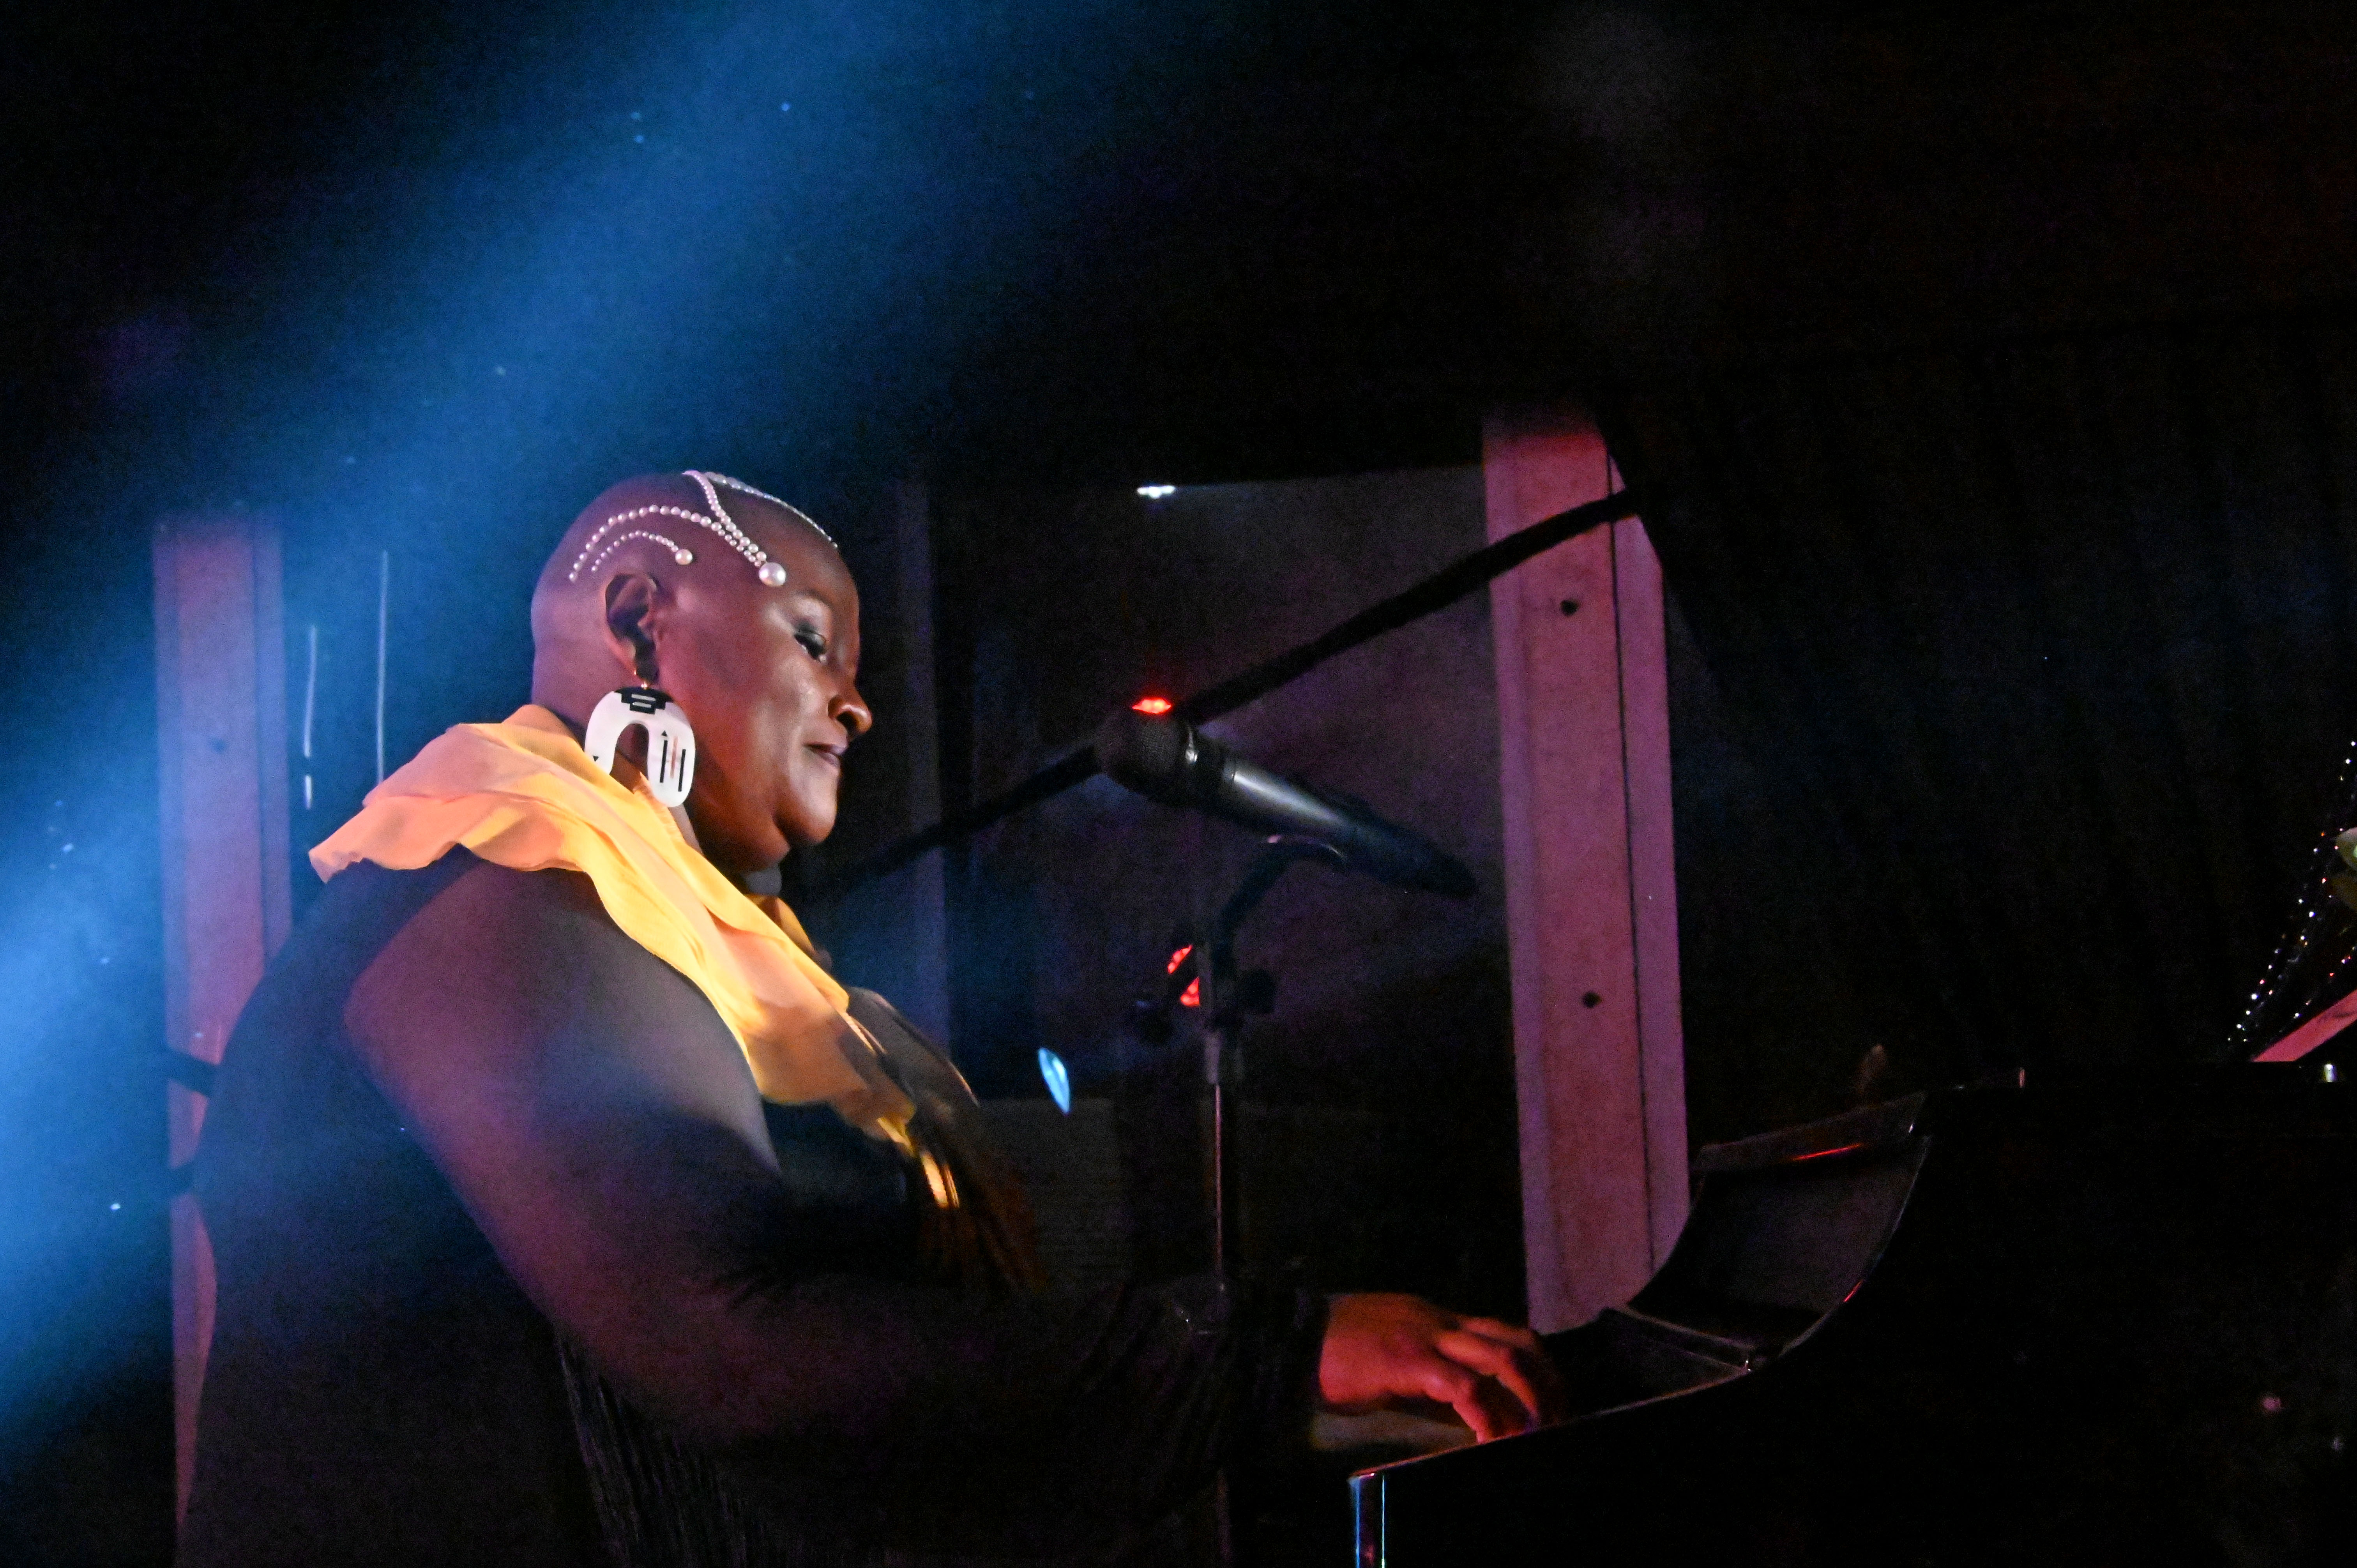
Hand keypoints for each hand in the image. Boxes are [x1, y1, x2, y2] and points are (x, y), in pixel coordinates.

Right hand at [1317, 1293, 1564, 1441]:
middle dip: (1546, 1383)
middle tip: (1558, 1422)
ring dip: (1528, 1400)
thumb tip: (1454, 1402)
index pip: (1503, 1333)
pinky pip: (1464, 1388)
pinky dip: (1488, 1417)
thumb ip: (1422, 1366)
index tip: (1549, 1402)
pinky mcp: (1409, 1362)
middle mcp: (1440, 1321)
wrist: (1287, 1337)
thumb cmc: (1331, 1350)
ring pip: (1502, 1360)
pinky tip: (1492, 1441)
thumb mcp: (1388, 1350)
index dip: (1535, 1368)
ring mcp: (1426, 1338)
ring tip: (1535, 1435)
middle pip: (1517, 1341)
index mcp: (1435, 1318)